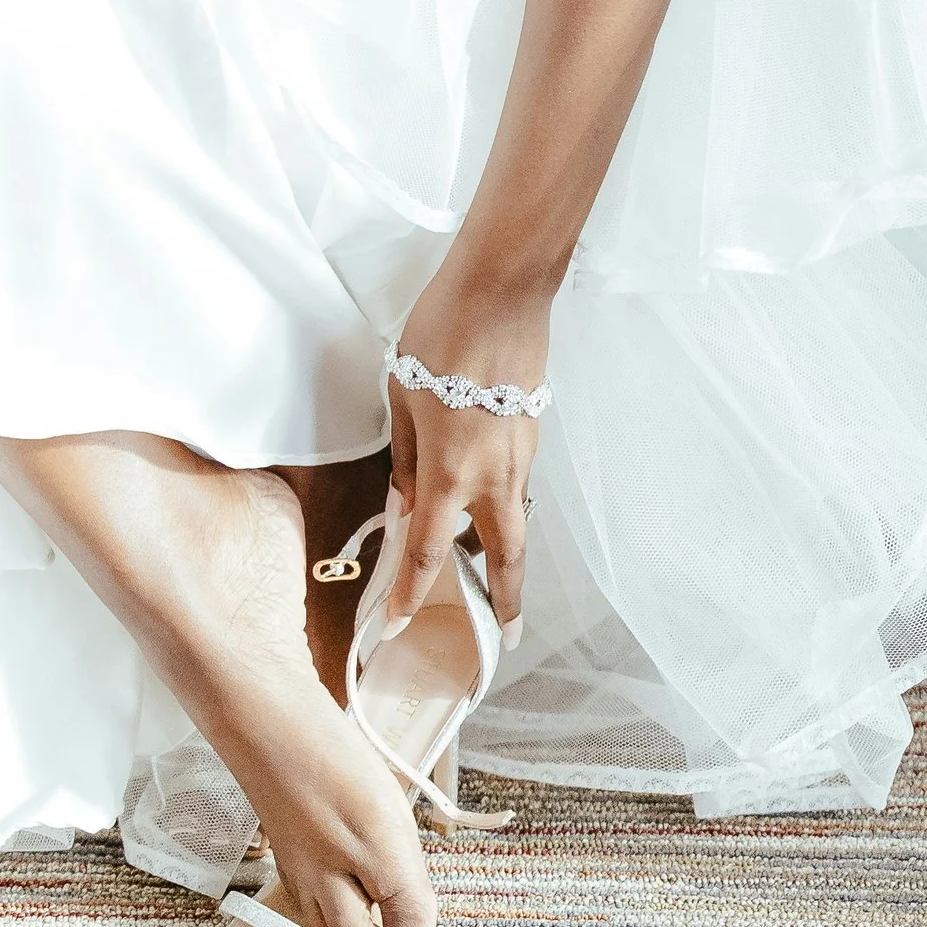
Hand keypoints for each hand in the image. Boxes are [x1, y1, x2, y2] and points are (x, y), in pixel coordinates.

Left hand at [380, 271, 549, 637]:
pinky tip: (488, 505)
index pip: (426, 551)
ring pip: (515, 520)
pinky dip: (505, 507)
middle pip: (504, 556)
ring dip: (506, 556)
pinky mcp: (531, 431)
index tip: (395, 629)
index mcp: (450, 471)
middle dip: (504, 601)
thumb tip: (405, 500)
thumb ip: (404, 457)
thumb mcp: (401, 394)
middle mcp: (493, 474)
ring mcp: (521, 454)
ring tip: (494, 582)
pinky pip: (517, 484)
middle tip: (505, 636)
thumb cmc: (441, 335)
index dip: (409, 595)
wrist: (501, 290)